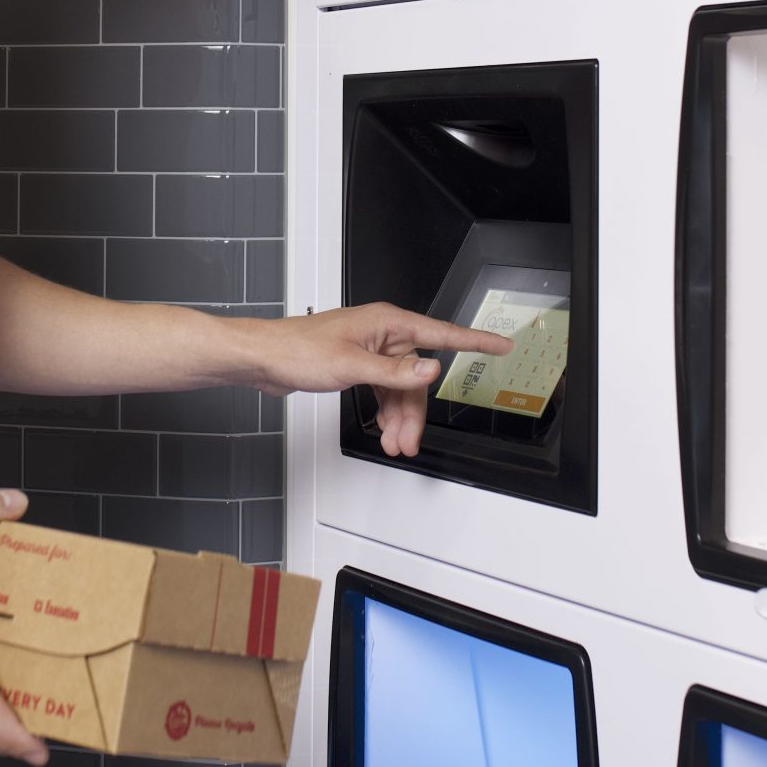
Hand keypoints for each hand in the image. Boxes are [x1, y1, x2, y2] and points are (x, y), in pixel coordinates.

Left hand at [242, 304, 511, 459]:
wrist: (264, 359)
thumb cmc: (298, 350)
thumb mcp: (351, 365)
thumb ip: (394, 371)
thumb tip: (431, 369)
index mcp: (387, 322)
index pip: (442, 332)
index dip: (474, 341)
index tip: (501, 345)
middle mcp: (382, 333)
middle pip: (416, 375)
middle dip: (415, 411)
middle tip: (410, 441)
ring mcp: (370, 350)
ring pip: (400, 387)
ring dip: (400, 417)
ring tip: (395, 444)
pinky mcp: (357, 365)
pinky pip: (384, 389)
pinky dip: (386, 411)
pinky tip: (385, 430)